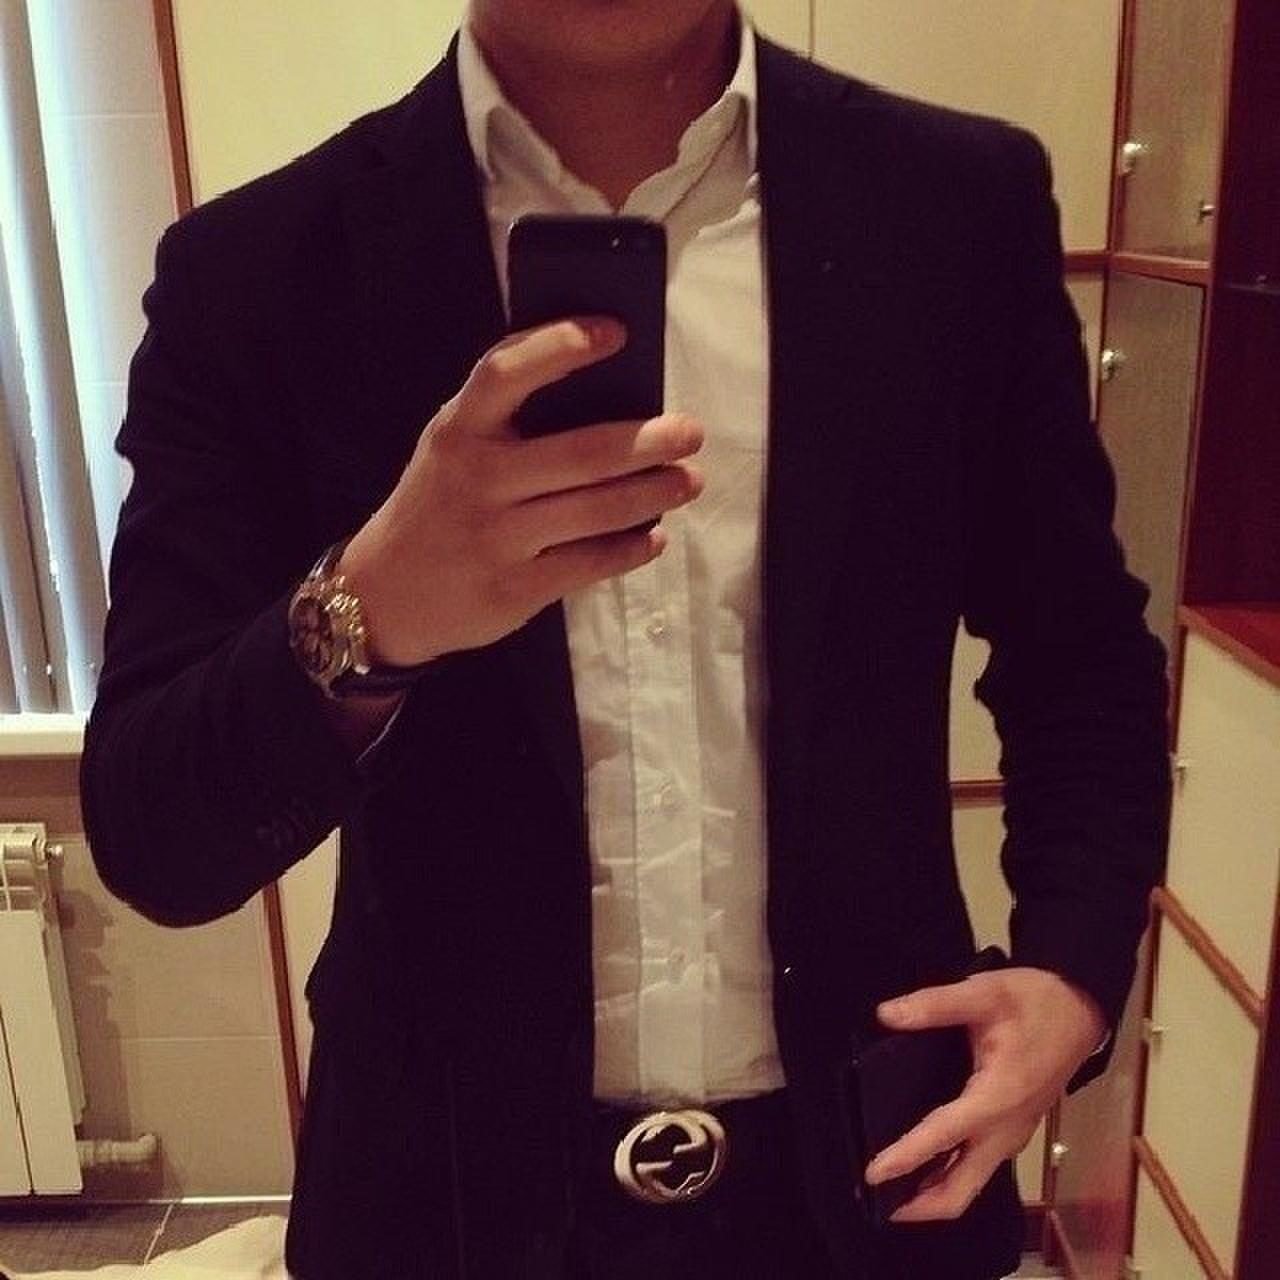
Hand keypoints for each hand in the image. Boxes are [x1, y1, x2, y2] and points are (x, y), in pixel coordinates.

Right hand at [337, 317, 703, 665]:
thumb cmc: (439, 503)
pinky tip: (654, 537)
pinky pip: (589, 564)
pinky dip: (631, 549)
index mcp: (460, 430)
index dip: (561, 345)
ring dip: (653, 494)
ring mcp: (496, 538)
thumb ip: (507, 421)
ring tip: (688, 481)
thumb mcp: (453, 448)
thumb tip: (610, 397)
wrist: (385, 594)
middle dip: (648, 441)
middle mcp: (477, 479)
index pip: (506, 371)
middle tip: (690, 432)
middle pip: (580, 453)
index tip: (617, 332)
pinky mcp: (515, 588)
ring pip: (595, 511)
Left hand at [863, 965, 1106, 1221]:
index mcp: (998, 1098)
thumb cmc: (1036, 1002)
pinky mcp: (1014, 1129)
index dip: (907, 1158)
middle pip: (962, 1188)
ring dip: (933, 1195)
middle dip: (921, 1205)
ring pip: (971, 1183)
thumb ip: (935, 1004)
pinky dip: (948, 1176)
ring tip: (891, 1190)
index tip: (873, 1175)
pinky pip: (977, 1166)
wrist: (1081, 1010)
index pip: (944, 1136)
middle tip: (877, 1201)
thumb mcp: (986, 993)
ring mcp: (1013, 1134)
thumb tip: (887, 1014)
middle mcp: (1006, 1128)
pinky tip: (923, 1165)